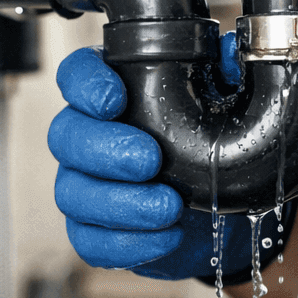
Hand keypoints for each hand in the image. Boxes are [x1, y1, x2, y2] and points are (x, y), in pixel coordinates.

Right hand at [49, 37, 246, 279]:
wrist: (219, 210)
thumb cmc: (207, 146)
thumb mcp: (222, 105)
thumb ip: (224, 73)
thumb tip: (231, 53)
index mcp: (111, 93)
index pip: (76, 75)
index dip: (85, 85)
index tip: (114, 99)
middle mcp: (86, 136)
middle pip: (65, 136)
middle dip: (106, 149)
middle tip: (151, 160)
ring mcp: (83, 185)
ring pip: (73, 192)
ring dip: (121, 203)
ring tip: (169, 207)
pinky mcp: (92, 231)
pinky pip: (89, 240)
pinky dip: (128, 243)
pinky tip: (167, 237)